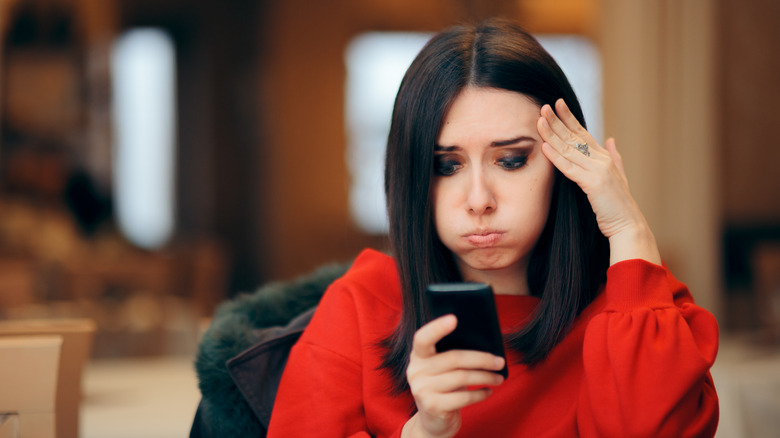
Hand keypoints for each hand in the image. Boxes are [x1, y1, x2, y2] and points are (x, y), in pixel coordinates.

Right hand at [402, 315, 504, 437]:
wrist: (434, 420)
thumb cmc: (444, 387)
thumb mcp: (444, 369)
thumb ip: (454, 355)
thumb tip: (486, 345)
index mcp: (418, 355)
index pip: (423, 337)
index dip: (437, 327)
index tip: (454, 318)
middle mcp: (415, 370)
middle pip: (453, 358)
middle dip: (481, 359)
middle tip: (500, 361)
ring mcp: (422, 389)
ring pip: (461, 377)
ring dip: (485, 377)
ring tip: (499, 378)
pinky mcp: (432, 407)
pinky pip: (463, 397)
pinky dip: (480, 394)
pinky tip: (488, 391)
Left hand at [537, 99, 660, 264]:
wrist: (628, 224)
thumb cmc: (619, 205)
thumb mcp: (618, 176)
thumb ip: (614, 156)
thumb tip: (611, 139)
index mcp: (604, 157)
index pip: (583, 133)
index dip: (569, 118)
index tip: (557, 104)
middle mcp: (601, 159)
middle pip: (574, 136)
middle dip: (557, 121)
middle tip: (543, 106)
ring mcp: (598, 170)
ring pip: (570, 149)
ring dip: (553, 134)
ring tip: (540, 121)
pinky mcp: (593, 183)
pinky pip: (570, 168)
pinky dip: (556, 157)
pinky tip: (545, 147)